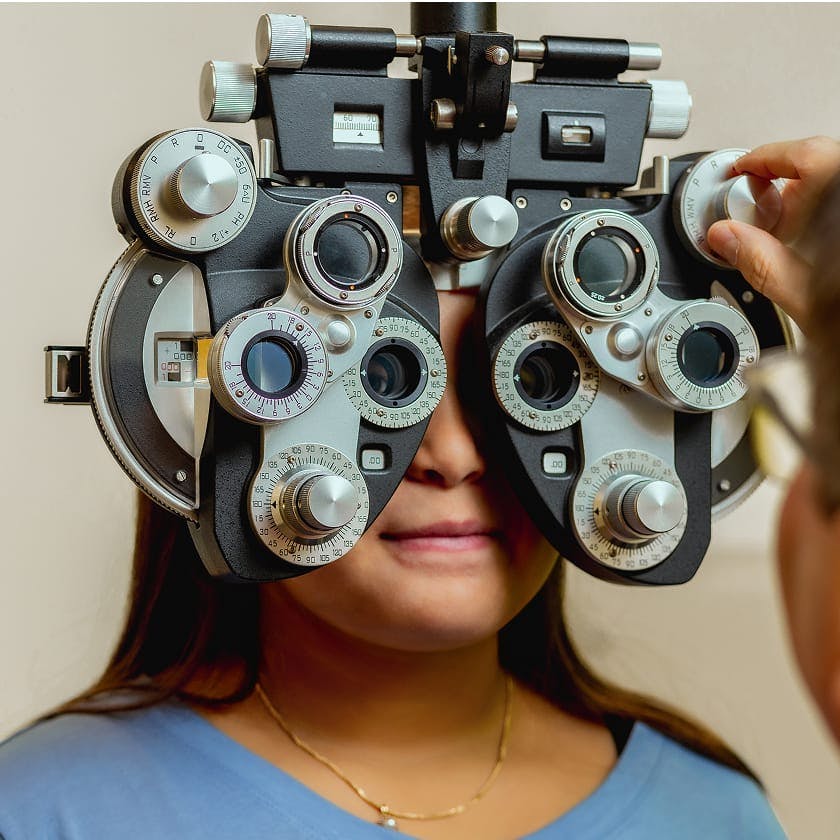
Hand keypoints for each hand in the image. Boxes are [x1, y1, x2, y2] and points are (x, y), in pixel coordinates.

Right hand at [706, 136, 839, 327]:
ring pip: (830, 184)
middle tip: (752, 199)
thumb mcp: (802, 295)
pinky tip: (807, 241)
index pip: (805, 154)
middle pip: (820, 165)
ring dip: (802, 200)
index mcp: (837, 201)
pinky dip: (817, 214)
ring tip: (779, 227)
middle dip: (780, 180)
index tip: (740, 169)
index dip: (766, 157)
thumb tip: (723, 236)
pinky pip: (835, 206)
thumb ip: (760, 261)